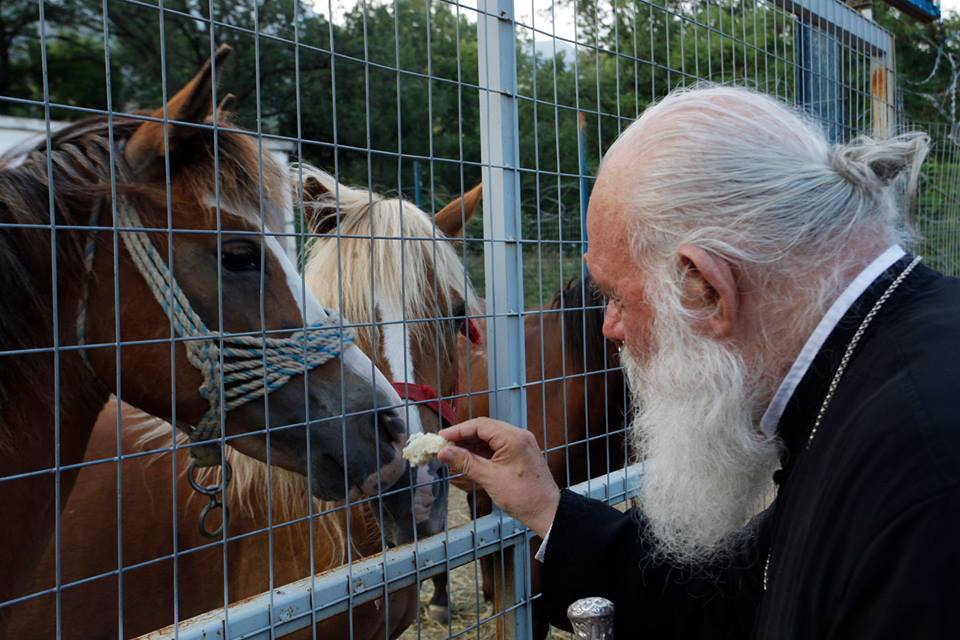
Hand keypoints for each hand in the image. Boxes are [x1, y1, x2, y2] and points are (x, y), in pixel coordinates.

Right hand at [438, 418, 559, 536]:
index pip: (480, 425)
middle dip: (463, 437)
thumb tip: (444, 452)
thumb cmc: (523, 496)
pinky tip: (468, 460)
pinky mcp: (519, 454)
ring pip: (490, 438)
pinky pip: (497, 447)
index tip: (441, 437)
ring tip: (453, 454)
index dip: (458, 430)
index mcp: (513, 438)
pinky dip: (482, 452)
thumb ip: (466, 462)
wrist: (547, 512)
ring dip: (471, 445)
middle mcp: (518, 436)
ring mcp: (520, 444)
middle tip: (444, 446)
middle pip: (485, 429)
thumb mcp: (490, 478)